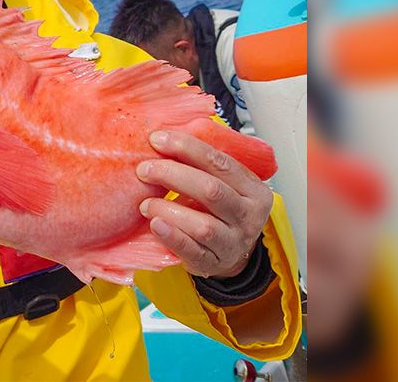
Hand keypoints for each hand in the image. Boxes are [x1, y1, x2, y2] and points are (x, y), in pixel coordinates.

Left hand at [136, 130, 273, 278]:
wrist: (229, 253)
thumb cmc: (221, 211)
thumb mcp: (225, 184)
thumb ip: (205, 164)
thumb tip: (167, 135)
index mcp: (253, 189)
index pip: (220, 162)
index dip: (187, 148)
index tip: (158, 139)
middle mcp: (248, 215)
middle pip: (210, 190)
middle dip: (172, 175)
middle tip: (144, 169)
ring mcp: (233, 242)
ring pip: (202, 225)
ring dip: (168, 210)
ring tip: (145, 204)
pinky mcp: (214, 262)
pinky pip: (192, 250)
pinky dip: (172, 236)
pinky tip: (155, 225)